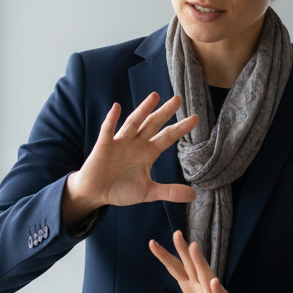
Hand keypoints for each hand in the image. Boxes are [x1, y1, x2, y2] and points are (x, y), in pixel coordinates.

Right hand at [61, 93, 197, 230]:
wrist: (96, 193)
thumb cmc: (121, 189)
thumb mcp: (148, 192)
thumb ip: (169, 192)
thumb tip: (194, 195)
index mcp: (148, 153)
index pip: (167, 138)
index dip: (181, 128)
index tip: (196, 118)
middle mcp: (136, 144)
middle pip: (153, 125)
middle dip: (165, 113)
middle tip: (178, 99)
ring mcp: (120, 143)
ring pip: (133, 123)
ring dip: (143, 110)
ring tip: (154, 97)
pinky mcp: (103, 146)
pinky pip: (108, 131)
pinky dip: (112, 120)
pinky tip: (117, 108)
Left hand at [135, 231, 258, 292]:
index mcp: (190, 286)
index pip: (175, 268)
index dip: (164, 256)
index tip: (152, 243)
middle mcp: (201, 286)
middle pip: (191, 265)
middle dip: (183, 250)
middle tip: (176, 234)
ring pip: (206, 275)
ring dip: (200, 262)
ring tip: (193, 247)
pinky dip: (218, 290)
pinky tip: (214, 282)